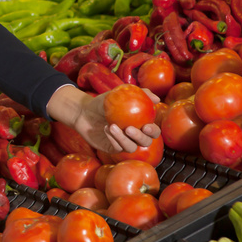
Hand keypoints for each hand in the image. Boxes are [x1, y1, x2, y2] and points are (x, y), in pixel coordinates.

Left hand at [47, 84, 161, 153]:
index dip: (153, 131)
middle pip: (145, 142)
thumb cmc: (104, 102)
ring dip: (123, 138)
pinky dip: (113, 139)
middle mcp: (134, 136)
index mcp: (140, 124)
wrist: (84, 110)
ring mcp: (123, 143)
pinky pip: (117, 148)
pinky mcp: (112, 148)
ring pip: (131, 147)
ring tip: (112, 126)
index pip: (153, 132)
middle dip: (140, 137)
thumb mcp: (120, 94)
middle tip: (129, 128)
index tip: (146, 126)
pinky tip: (106, 129)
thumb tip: (157, 99)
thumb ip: (139, 93)